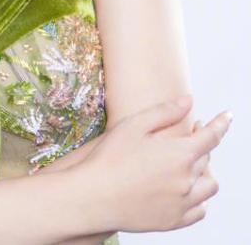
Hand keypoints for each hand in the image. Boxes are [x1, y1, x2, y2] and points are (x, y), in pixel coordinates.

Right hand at [77, 94, 231, 232]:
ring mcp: (182, 203)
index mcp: (179, 154)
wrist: (94, 197)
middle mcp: (187, 180)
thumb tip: (188, 101)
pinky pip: (199, 210)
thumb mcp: (134, 125)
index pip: (211, 137)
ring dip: (204, 171)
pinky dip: (198, 198)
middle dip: (202, 143)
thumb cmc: (110, 158)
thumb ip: (164, 112)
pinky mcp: (173, 220)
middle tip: (189, 134)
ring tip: (189, 163)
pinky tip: (186, 190)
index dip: (220, 124)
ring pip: (208, 186)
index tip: (227, 116)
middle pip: (206, 159)